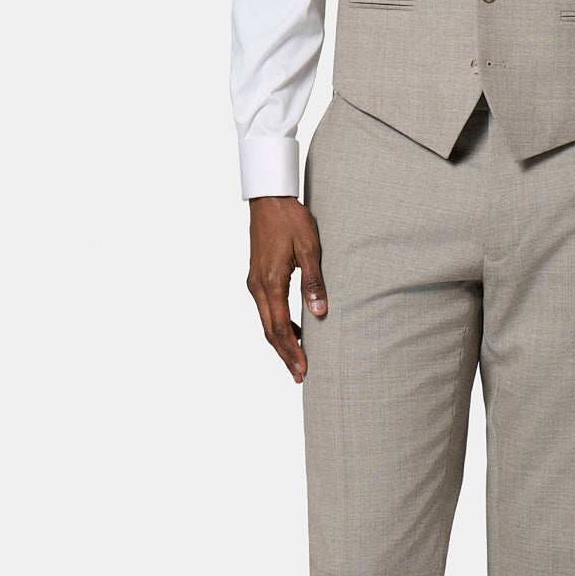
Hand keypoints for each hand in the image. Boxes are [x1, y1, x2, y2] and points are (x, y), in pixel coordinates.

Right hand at [246, 196, 327, 381]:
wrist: (268, 199)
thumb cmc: (291, 220)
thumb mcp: (310, 248)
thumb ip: (314, 281)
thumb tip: (320, 313)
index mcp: (270, 282)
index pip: (281, 327)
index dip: (292, 351)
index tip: (303, 369)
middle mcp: (258, 286)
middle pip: (270, 331)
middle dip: (285, 354)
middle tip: (300, 375)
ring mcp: (254, 283)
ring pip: (266, 322)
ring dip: (281, 342)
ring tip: (297, 360)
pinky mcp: (256, 278)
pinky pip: (266, 310)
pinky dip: (277, 326)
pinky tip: (294, 332)